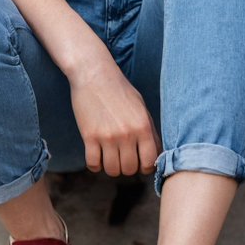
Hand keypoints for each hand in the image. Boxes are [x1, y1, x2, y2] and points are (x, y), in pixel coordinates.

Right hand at [67, 50, 160, 176]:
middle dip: (127, 167)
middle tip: (122, 158)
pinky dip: (95, 165)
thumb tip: (154, 156)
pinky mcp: (89, 136)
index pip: (150, 162)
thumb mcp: (141, 108)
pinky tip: (96, 156)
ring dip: (111, 167)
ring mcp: (107, 136)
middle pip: (129, 169)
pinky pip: (93, 163)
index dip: (145, 167)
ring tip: (109, 157)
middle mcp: (127, 134)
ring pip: (112, 169)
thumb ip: (149, 131)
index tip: (139, 163)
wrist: (94, 74)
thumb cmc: (119, 89)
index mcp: (143, 127)